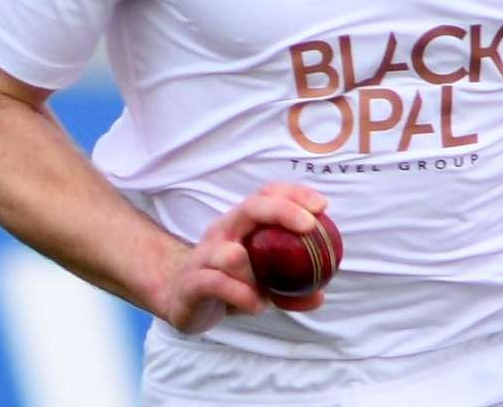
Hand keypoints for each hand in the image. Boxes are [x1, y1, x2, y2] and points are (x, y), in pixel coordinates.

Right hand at [160, 182, 328, 333]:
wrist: (180, 299)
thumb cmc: (227, 283)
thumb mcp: (261, 285)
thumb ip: (289, 290)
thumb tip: (321, 295)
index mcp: (240, 224)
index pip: (266, 195)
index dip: (294, 194)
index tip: (322, 206)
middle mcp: (222, 231)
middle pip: (251, 207)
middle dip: (283, 211)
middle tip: (310, 226)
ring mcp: (204, 254)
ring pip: (232, 253)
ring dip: (255, 275)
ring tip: (266, 296)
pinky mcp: (191, 281)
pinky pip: (217, 282)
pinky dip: (241, 295)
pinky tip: (255, 306)